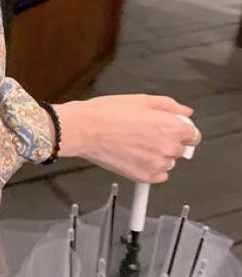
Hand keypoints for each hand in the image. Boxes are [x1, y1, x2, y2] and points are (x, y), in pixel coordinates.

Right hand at [52, 95, 201, 184]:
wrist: (83, 130)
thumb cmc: (106, 113)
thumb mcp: (140, 99)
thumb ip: (168, 105)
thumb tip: (184, 111)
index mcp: (172, 127)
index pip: (194, 135)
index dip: (181, 130)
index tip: (170, 129)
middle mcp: (168, 148)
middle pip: (180, 149)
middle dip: (167, 141)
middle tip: (144, 134)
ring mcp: (157, 165)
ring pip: (167, 162)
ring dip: (157, 155)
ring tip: (135, 144)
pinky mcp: (144, 177)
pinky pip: (158, 175)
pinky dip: (150, 168)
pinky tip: (134, 156)